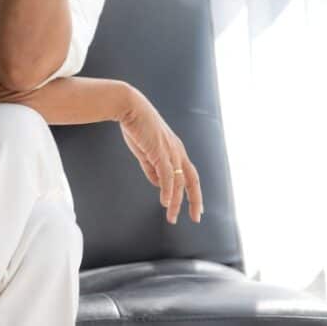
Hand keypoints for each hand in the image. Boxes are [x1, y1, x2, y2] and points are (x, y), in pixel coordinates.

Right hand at [117, 84, 203, 223]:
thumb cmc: (136, 127)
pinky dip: (168, 190)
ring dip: (176, 202)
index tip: (197, 208)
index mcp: (176, 150)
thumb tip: (158, 185)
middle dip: (195, 200)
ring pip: (179, 182)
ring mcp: (170, 151)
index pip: (190, 175)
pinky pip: (167, 176)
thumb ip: (152, 168)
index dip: (194, 192)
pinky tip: (166, 203)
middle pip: (192, 180)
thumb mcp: (145, 152)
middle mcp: (178, 151)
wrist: (130, 108)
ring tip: (172, 217)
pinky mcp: (160, 151)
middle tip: (196, 218)